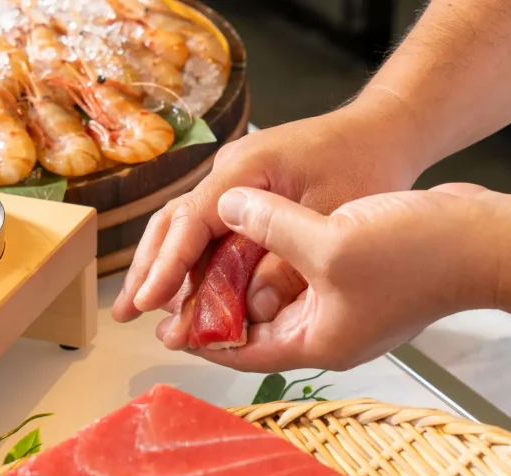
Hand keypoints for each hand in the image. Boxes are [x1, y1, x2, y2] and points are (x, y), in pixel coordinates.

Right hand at [112, 91, 424, 325]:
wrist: (385, 128)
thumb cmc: (366, 164)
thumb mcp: (332, 221)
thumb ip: (287, 266)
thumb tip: (251, 311)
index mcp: (245, 170)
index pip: (190, 223)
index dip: (166, 268)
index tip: (145, 302)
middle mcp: (229, 171)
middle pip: (173, 223)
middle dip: (148, 270)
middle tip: (125, 312)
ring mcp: (234, 179)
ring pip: (185, 226)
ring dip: (163, 266)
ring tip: (142, 304)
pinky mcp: (246, 191)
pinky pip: (209, 228)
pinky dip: (192, 258)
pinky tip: (182, 286)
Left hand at [155, 183, 502, 372]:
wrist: (486, 242)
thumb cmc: (414, 256)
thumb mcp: (327, 240)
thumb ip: (269, 226)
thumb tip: (227, 207)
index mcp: (317, 343)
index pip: (240, 352)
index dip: (201, 336)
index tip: (167, 320)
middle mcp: (329, 333)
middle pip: (255, 328)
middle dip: (217, 307)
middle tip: (180, 286)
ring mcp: (347, 309)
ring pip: (279, 298)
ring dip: (246, 278)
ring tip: (209, 256)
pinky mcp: (361, 281)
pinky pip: (305, 276)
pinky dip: (278, 260)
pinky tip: (258, 234)